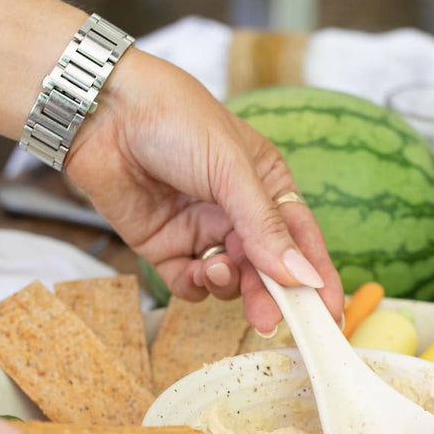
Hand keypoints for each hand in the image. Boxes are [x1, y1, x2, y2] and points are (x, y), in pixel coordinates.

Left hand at [63, 49, 343, 333]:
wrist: (104, 111)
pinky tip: (195, 271)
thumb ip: (265, 228)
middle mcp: (239, 211)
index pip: (302, 240)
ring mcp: (201, 230)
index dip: (318, 279)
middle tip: (270, 321)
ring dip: (229, 285)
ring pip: (231, 281)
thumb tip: (303, 277)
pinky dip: (195, 286)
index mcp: (268, 185)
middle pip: (267, 269)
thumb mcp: (231, 170)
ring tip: (217, 269)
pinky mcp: (166, 246)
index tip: (329, 317)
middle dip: (270, 295)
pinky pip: (189, 284)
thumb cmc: (175, 119)